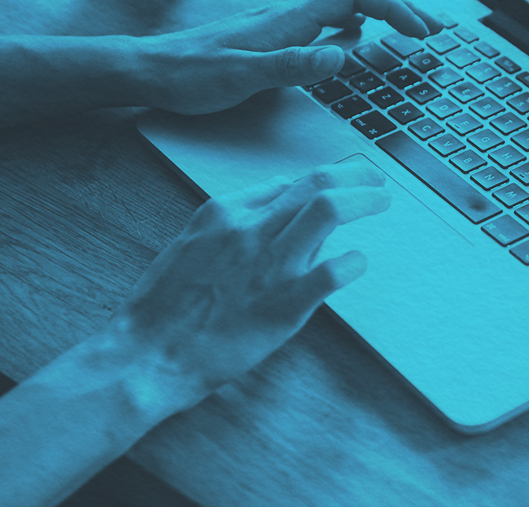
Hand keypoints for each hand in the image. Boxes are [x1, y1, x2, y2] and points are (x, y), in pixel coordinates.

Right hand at [106, 159, 388, 412]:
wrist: (147, 353)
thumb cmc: (163, 306)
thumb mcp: (191, 245)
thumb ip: (231, 224)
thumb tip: (273, 208)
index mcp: (225, 211)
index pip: (290, 182)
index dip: (324, 177)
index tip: (342, 179)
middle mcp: (250, 229)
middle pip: (316, 184)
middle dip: (354, 176)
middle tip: (375, 179)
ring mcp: (269, 265)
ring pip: (329, 210)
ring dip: (364, 200)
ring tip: (380, 202)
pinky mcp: (284, 305)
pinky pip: (331, 272)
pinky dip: (353, 262)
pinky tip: (359, 262)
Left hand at [136, 0, 442, 113]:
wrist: (149, 70)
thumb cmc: (190, 77)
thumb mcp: (241, 78)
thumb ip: (291, 66)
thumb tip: (340, 56)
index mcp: (286, 19)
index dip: (394, 8)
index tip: (422, 32)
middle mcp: (285, 12)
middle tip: (428, 20)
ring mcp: (276, 21)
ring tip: (402, 16)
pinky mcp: (268, 34)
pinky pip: (319, 13)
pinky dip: (347, 14)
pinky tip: (350, 32)